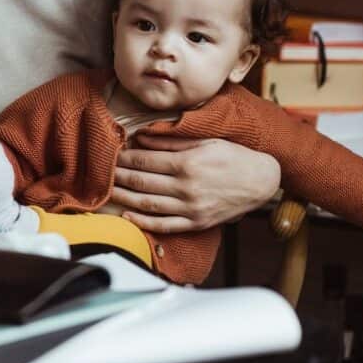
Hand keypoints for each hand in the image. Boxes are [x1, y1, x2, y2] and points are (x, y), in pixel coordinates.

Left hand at [110, 135, 279, 233]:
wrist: (260, 181)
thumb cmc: (233, 156)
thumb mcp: (204, 140)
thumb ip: (171, 141)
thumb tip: (141, 137)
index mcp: (187, 163)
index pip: (144, 161)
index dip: (124, 158)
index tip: (111, 154)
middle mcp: (186, 187)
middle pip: (142, 182)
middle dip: (119, 176)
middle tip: (102, 171)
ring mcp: (191, 208)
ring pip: (148, 204)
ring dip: (124, 198)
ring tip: (107, 191)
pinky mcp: (196, 223)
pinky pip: (164, 225)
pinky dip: (143, 222)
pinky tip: (127, 216)